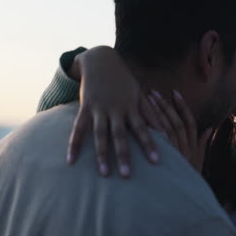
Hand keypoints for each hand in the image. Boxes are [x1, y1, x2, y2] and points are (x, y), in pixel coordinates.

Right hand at [66, 46, 162, 177]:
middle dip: (123, 155)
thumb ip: (151, 113)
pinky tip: (71, 160)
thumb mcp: (139, 94)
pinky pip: (78, 128)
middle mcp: (116, 109)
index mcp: (131, 107)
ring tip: (103, 173)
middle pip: (120, 135)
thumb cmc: (124, 81)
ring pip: (100, 134)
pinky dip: (74, 144)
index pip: (142, 128)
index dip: (149, 144)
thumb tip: (165, 132)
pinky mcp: (85, 107)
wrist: (101, 60)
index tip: (156, 161)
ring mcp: (99, 109)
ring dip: (101, 154)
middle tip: (126, 175)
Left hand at [147, 90, 212, 172]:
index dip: (182, 107)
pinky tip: (140, 120)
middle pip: (176, 122)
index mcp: (193, 146)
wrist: (185, 198)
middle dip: (165, 106)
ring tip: (145, 101)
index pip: (189, 121)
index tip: (174, 93)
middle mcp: (185, 148)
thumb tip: (208, 128)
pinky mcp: (166, 160)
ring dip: (156, 115)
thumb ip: (202, 143)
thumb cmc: (190, 178)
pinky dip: (151, 131)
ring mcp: (175, 155)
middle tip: (154, 93)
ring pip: (166, 130)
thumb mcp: (199, 160)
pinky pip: (159, 143)